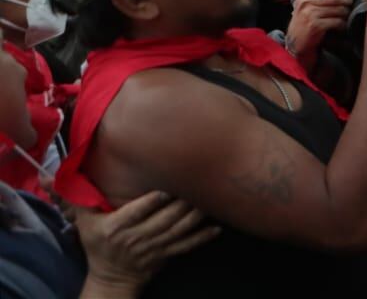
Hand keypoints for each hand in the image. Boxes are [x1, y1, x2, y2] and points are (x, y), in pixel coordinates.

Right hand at [76, 191, 220, 294]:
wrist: (112, 277)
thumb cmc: (99, 244)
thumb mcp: (85, 223)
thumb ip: (80, 199)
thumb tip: (60, 176)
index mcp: (116, 228)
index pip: (136, 212)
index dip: (152, 200)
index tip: (166, 186)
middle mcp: (137, 238)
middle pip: (164, 219)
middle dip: (182, 202)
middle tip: (198, 182)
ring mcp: (154, 248)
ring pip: (179, 230)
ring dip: (196, 215)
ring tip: (211, 197)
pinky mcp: (167, 255)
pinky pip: (187, 246)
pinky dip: (203, 237)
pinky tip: (217, 226)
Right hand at [286, 0, 353, 70]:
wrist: (296, 43)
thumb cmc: (305, 21)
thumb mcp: (307, 4)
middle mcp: (305, 1)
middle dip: (347, 0)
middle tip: (351, 3)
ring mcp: (310, 13)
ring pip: (338, 9)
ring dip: (346, 13)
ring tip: (345, 16)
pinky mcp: (315, 25)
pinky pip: (337, 21)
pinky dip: (342, 24)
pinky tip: (341, 26)